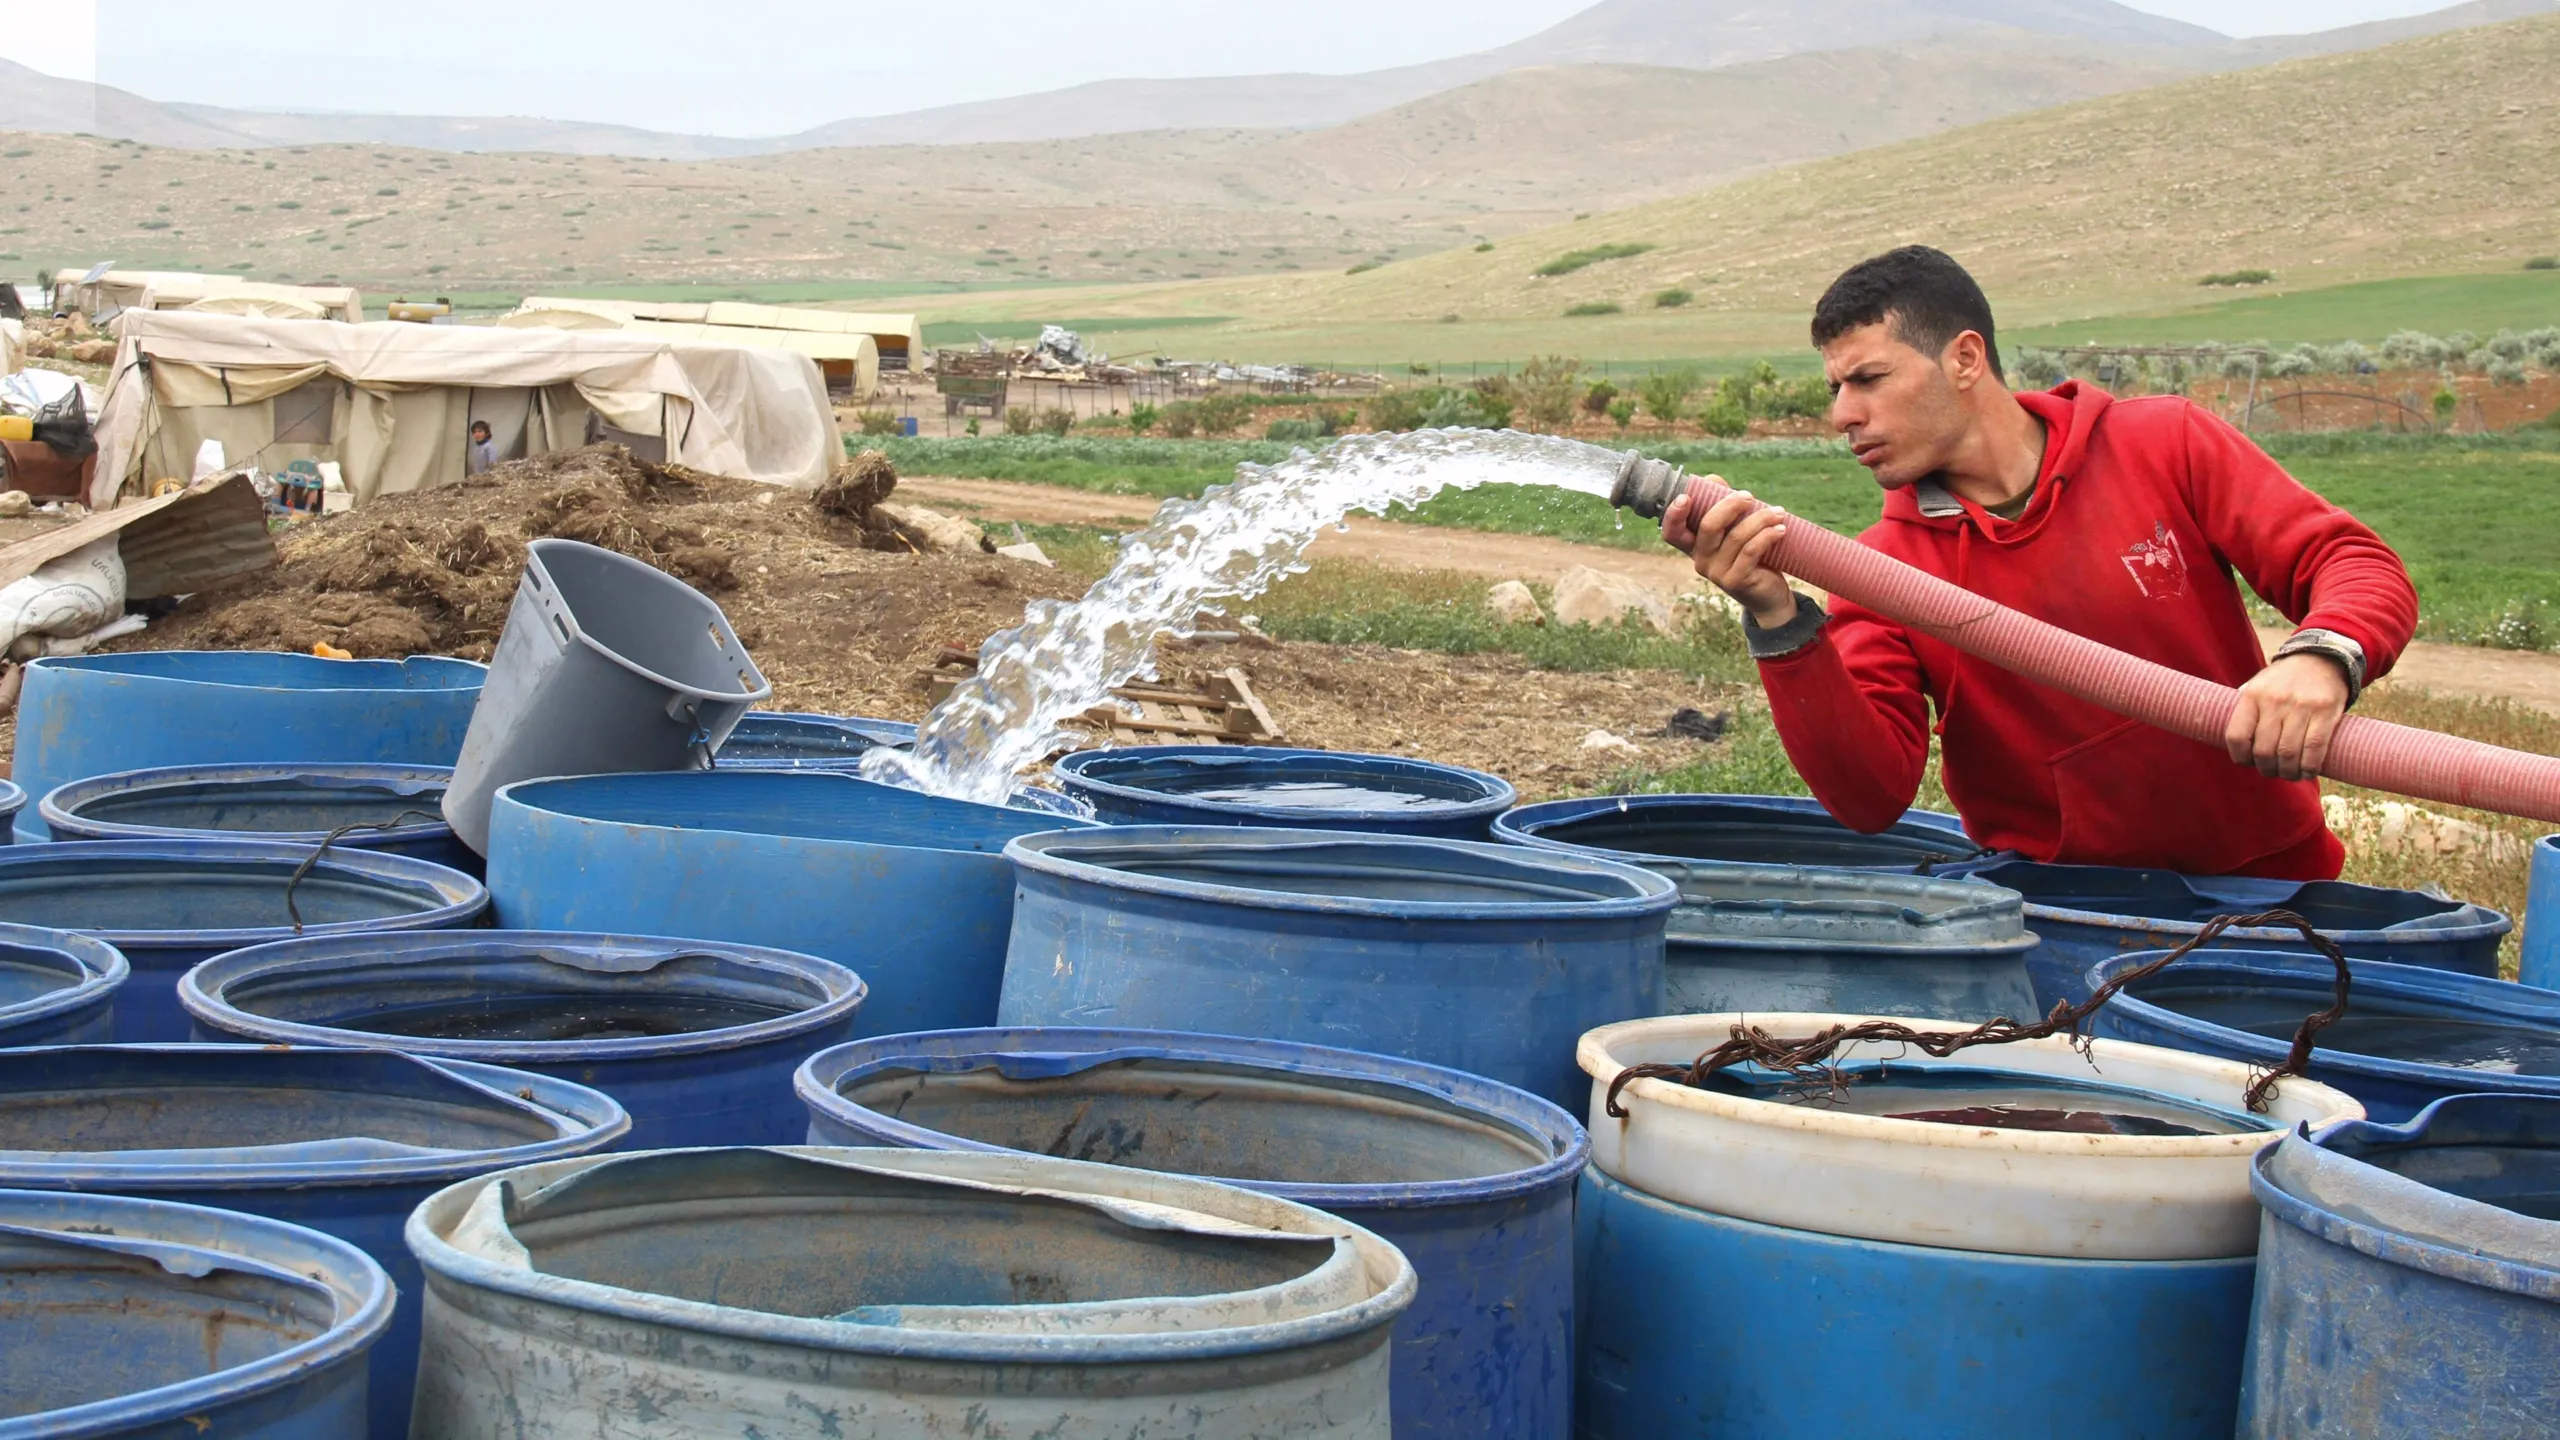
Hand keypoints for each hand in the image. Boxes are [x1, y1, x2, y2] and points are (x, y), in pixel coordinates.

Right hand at [1663, 483, 1795, 629]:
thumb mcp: (1734, 530)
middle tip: (1748, 496)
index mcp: (1694, 546)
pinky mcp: (1736, 580)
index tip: (1685, 497)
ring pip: (1736, 536)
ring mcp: (1716, 573)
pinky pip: (1751, 551)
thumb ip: (1723, 506)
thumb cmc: (1751, 557)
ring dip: (1760, 519)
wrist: (1768, 595)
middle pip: (1708, 526)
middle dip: (1729, 505)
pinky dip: (1767, 536)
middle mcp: (1700, 560)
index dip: (1673, 515)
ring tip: (1778, 512)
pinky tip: (1780, 529)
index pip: (1672, 532)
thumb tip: (1712, 479)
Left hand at [2225, 653, 2349, 780]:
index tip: (2247, 762)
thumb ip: (2244, 709)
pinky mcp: (2325, 712)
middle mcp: (2275, 701)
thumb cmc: (2284, 679)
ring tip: (2289, 774)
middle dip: (2267, 769)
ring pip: (2288, 754)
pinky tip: (2307, 772)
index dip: (2240, 757)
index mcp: (2252, 696)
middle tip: (2272, 771)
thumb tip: (2231, 740)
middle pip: (2264, 751)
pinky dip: (2309, 767)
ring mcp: (2301, 707)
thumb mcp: (2257, 685)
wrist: (2322, 658)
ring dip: (2288, 773)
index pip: (2236, 736)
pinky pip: (2314, 749)